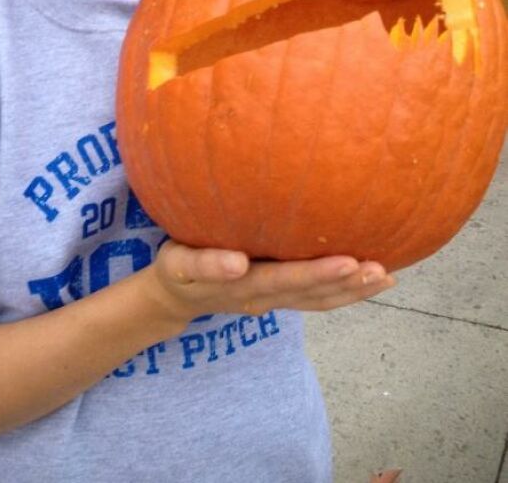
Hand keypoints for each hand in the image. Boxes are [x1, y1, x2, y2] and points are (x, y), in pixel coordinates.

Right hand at [150, 240, 395, 325]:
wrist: (176, 297)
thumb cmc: (179, 268)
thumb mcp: (179, 264)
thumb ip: (206, 262)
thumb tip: (239, 261)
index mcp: (242, 285)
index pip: (284, 279)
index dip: (317, 274)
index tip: (349, 262)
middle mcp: (264, 297)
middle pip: (310, 294)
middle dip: (347, 282)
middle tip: (380, 268)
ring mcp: (274, 301)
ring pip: (320, 301)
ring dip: (354, 291)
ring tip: (386, 276)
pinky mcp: (279, 299)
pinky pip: (318, 300)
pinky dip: (348, 293)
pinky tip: (376, 279)